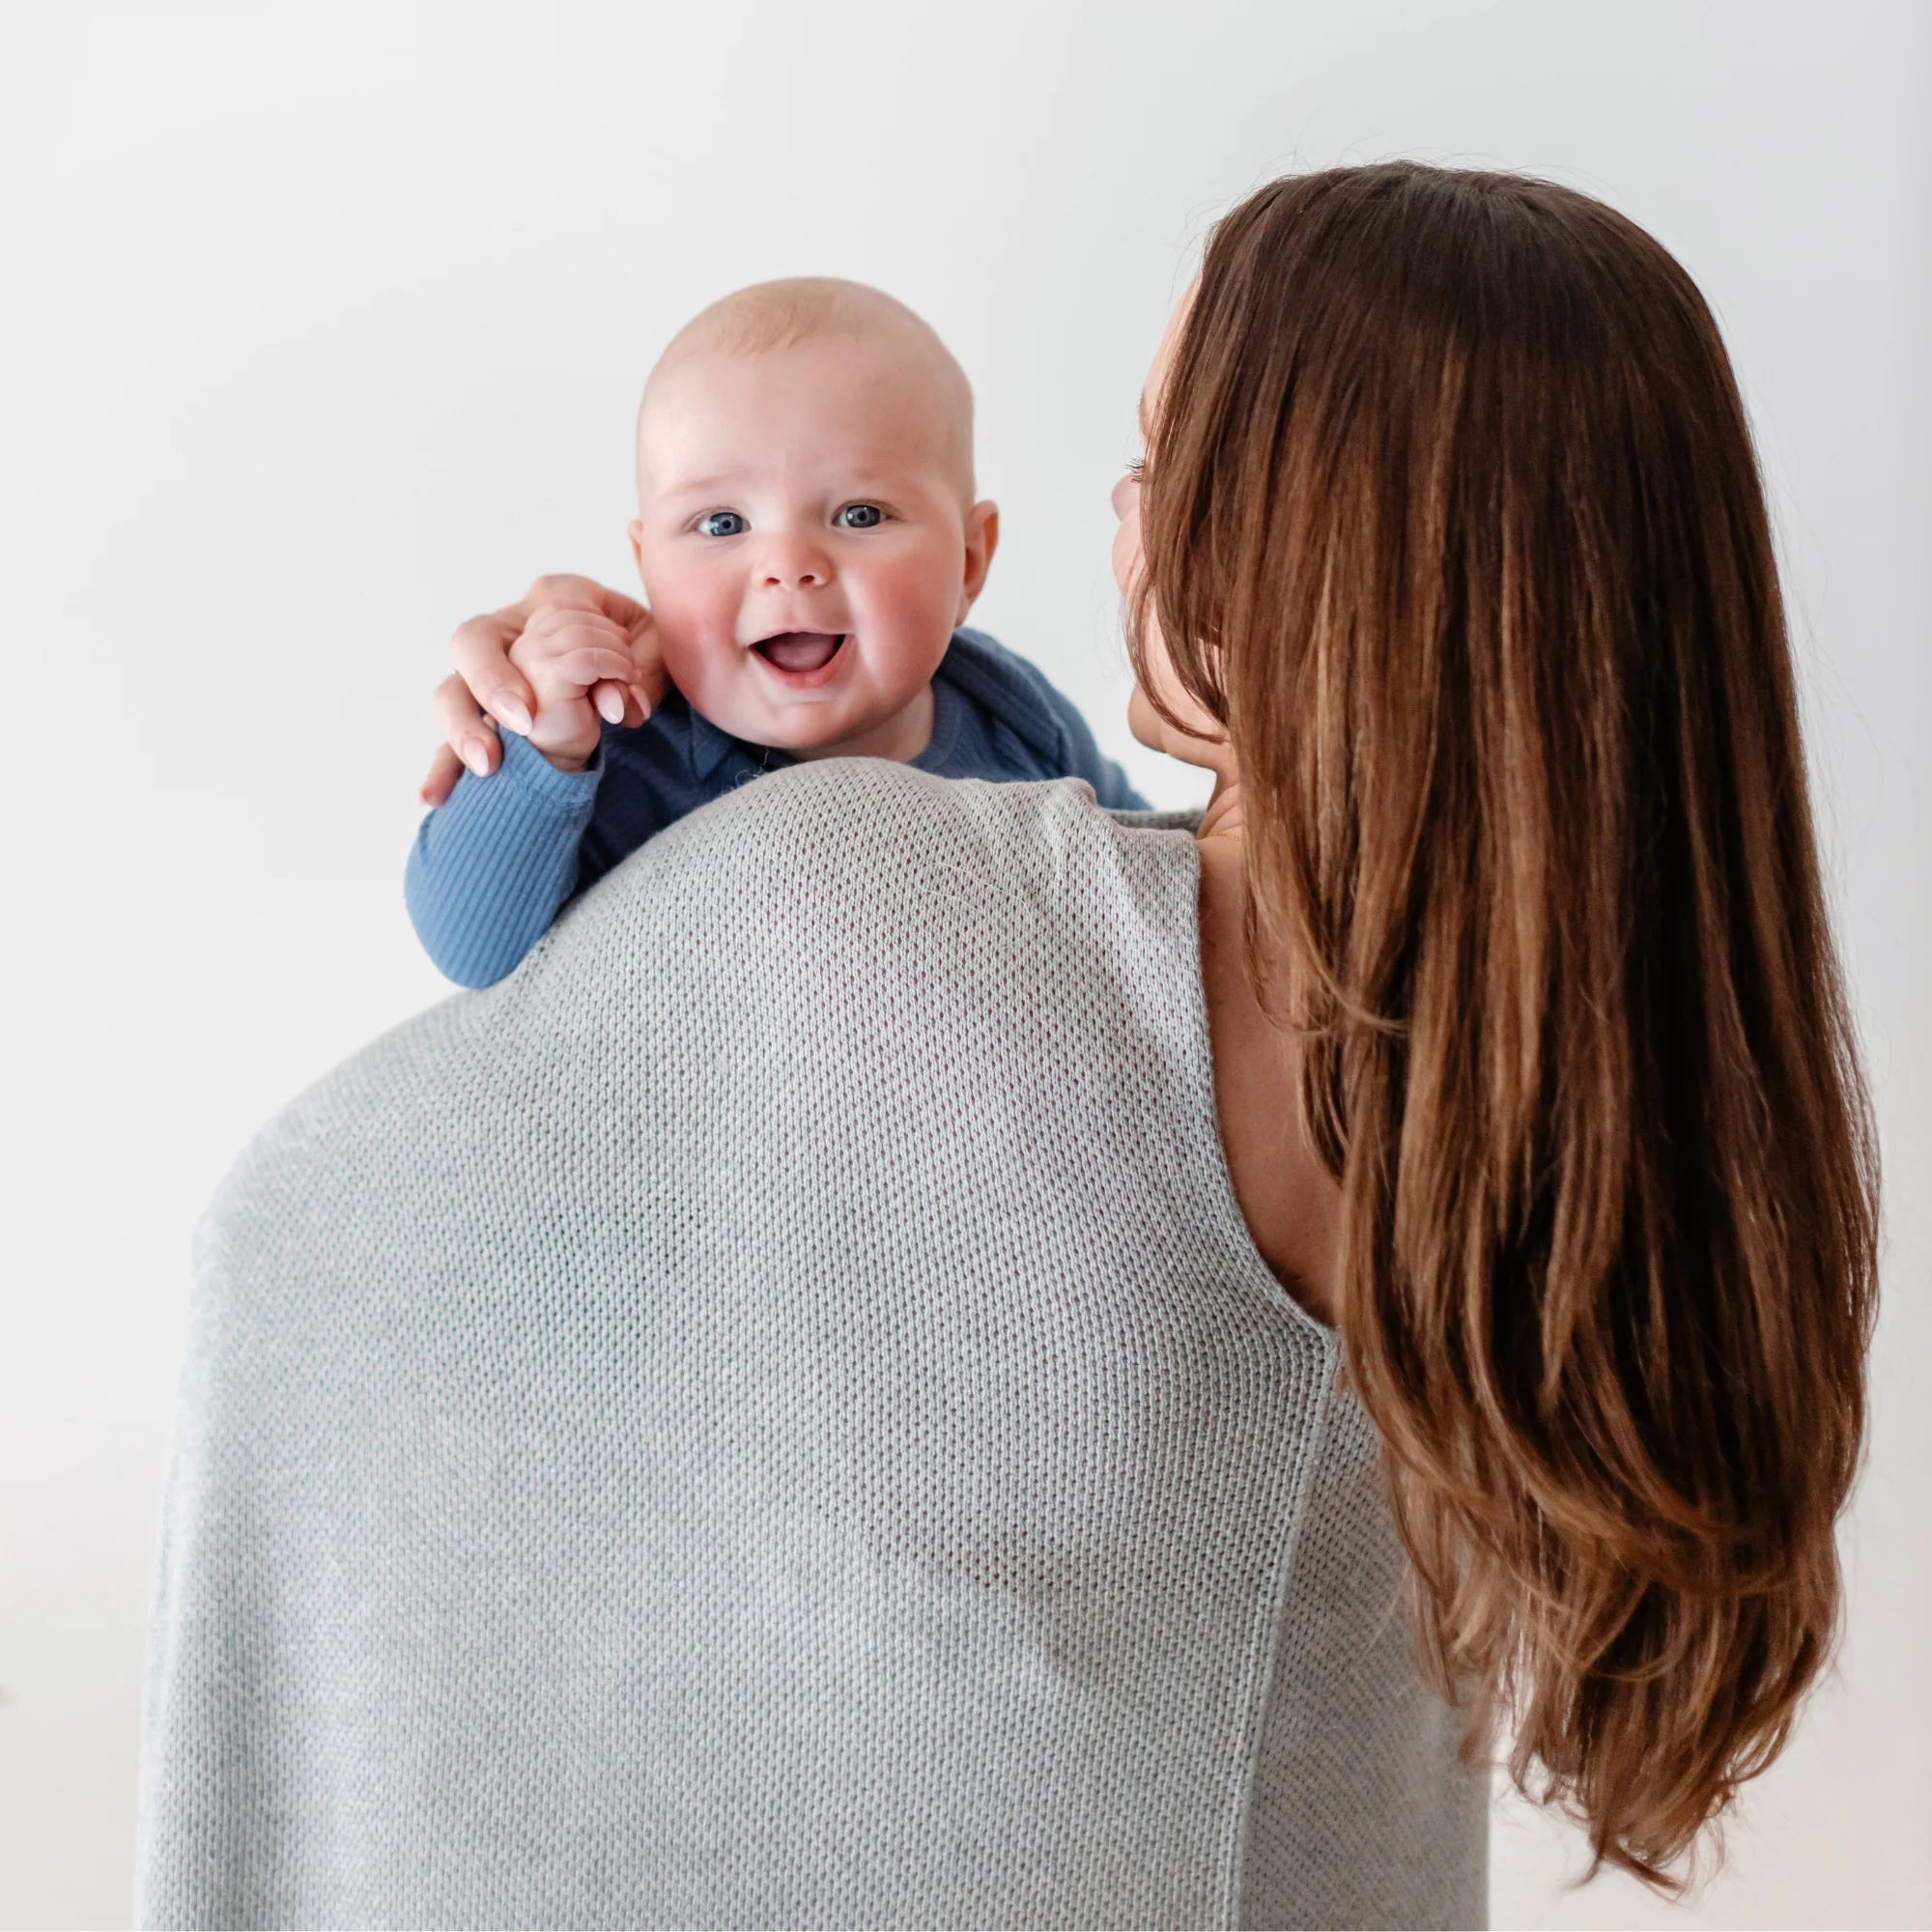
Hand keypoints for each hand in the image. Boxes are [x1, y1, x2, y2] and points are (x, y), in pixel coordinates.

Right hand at [418, 575, 664, 806]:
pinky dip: (443, 769)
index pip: (555, 606)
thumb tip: (620, 708)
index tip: (616, 698)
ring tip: (485, 764)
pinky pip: (457, 742)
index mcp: (556, 599)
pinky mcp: (491, 718)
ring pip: (451, 692)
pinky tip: (431, 797)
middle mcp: (511, 632)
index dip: (585, 650)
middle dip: (491, 679)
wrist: (633, 686)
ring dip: (462, 728)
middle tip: (523, 720)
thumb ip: (640, 675)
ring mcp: (493, 676)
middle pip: (472, 641)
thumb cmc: (637, 656)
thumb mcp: (654, 657)